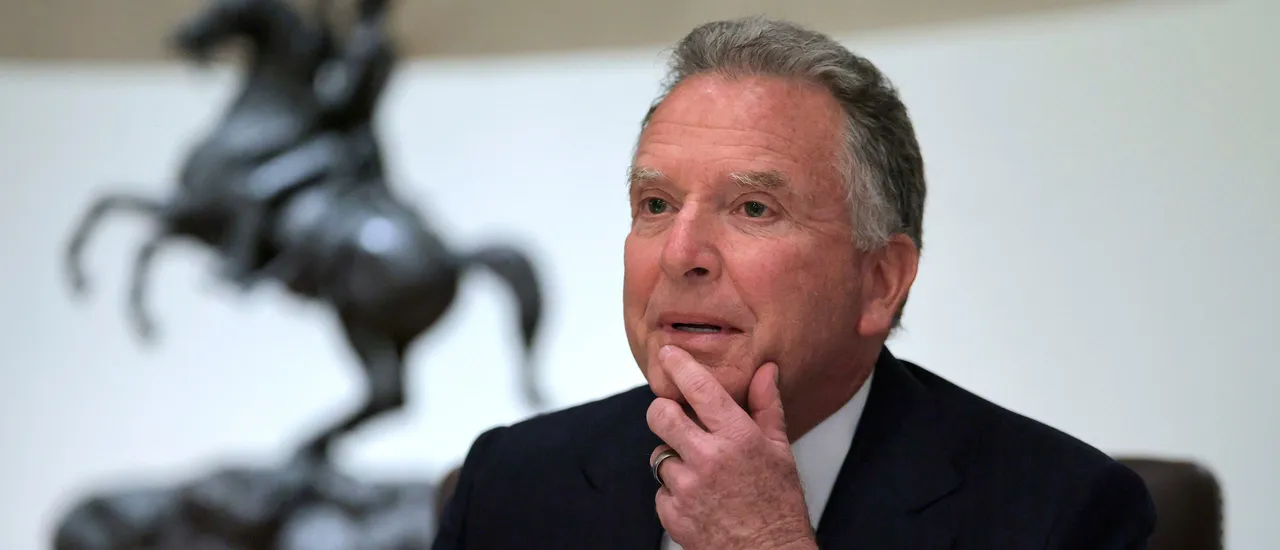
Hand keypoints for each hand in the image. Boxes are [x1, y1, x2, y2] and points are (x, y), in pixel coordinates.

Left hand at [647, 345, 816, 549]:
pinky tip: (700, 499)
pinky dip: (674, 492)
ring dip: (675, 459)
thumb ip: (766, 406)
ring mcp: (687, 488)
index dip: (678, 366)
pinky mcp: (672, 513)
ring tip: (702, 473)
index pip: (699, 388)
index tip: (667, 354)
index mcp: (737, 438)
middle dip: (662, 411)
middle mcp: (709, 459)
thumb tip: (765, 371)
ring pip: (659, 455)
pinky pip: (661, 490)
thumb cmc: (778, 506)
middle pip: (660, 415)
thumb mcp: (780, 451)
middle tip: (674, 416)